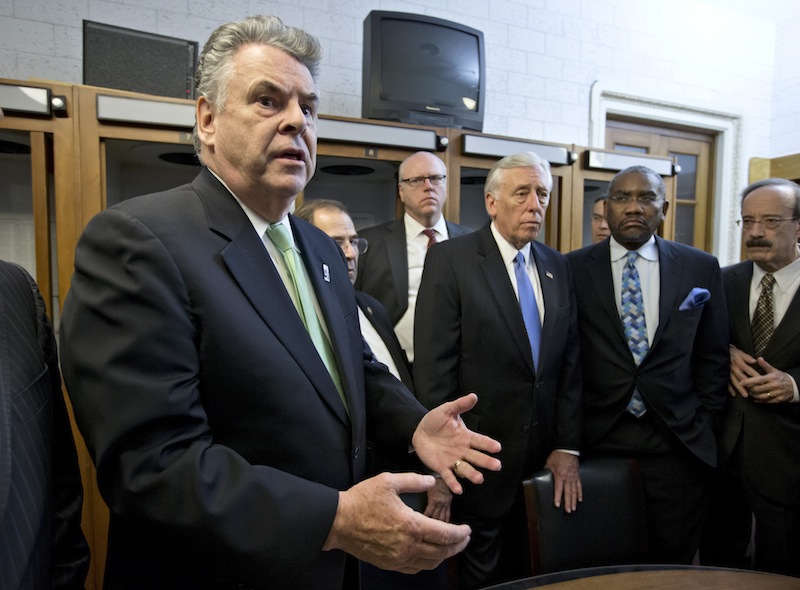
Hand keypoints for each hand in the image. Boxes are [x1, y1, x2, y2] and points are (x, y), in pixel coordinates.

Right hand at [322, 472, 470, 572]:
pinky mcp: (389, 564)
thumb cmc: (362, 500)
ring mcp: (398, 558)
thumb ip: (414, 480)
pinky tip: (430, 556)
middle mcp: (408, 546)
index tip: (467, 530)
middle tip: (465, 539)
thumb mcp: (388, 482)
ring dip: (445, 556)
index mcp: (411, 525)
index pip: (445, 534)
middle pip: (442, 552)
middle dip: (457, 546)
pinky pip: (415, 568)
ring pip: (430, 563)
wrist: (338, 521)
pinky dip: (428, 563)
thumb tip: (431, 481)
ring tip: (451, 547)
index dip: (460, 534)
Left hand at [411, 393, 501, 494]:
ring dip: (472, 474)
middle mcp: (462, 450)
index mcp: (466, 437)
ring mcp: (453, 460)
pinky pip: (449, 476)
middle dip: (486, 461)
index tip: (498, 447)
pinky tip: (458, 489)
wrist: (418, 430)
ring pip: (465, 468)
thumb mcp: (447, 410)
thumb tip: (474, 396)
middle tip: (496, 465)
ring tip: (479, 479)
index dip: (488, 444)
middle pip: (477, 457)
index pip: (480, 441)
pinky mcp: (442, 467)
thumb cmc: (435, 420)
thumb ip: (460, 405)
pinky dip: (453, 483)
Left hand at [544, 451, 581, 512]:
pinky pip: (579, 486)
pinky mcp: (577, 476)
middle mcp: (567, 478)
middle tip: (568, 511)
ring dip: (574, 500)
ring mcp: (573, 477)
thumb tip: (543, 475)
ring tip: (574, 508)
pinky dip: (580, 493)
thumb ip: (547, 471)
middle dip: (568, 503)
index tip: (558, 505)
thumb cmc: (558, 455)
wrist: (568, 449)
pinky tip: (580, 499)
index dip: (558, 498)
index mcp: (560, 476)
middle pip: (568, 493)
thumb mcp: (549, 463)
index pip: (558, 489)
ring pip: (574, 491)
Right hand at [728, 345, 759, 397]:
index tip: (762, 382)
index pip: (749, 370)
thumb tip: (754, 361)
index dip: (755, 376)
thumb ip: (747, 357)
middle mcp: (734, 369)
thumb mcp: (740, 353)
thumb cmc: (733, 353)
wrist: (720, 353)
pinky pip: (726, 383)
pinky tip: (733, 394)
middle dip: (749, 385)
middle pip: (742, 378)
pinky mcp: (724, 375)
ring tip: (746, 395)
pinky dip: (730, 389)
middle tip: (755, 392)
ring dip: (740, 389)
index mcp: (739, 363)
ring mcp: (728, 373)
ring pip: (735, 382)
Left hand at [737, 356, 792, 403]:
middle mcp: (774, 385)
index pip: (757, 380)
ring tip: (751, 393)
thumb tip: (759, 358)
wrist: (794, 386)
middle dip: (750, 389)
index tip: (740, 382)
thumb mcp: (774, 370)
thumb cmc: (782, 377)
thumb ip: (765, 365)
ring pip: (761, 396)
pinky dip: (760, 400)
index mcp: (772, 377)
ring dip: (754, 395)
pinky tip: (756, 399)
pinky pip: (767, 401)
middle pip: (757, 389)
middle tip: (747, 388)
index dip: (748, 382)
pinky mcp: (778, 399)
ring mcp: (777, 393)